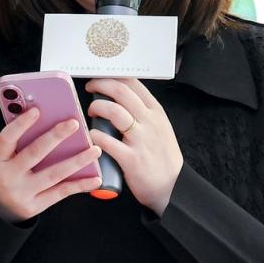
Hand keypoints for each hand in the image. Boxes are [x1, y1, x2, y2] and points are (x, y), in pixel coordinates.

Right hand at [0, 107, 102, 223]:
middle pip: (34, 153)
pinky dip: (79, 185)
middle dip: (56, 137)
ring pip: (53, 174)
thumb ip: (16, 137)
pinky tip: (95, 178)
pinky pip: (60, 193)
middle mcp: (7, 177)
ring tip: (95, 150)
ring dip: (77, 161)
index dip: (21, 124)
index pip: (7, 138)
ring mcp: (21, 193)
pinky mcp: (34, 206)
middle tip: (74, 123)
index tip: (37, 110)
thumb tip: (44, 117)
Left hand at [84, 78, 182, 216]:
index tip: (101, 77)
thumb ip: (143, 112)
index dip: (113, 76)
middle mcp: (150, 122)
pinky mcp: (131, 159)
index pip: (133, 83)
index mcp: (156, 112)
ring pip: (114, 111)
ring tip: (91, 112)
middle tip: (90, 87)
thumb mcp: (160, 127)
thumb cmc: (162, 157)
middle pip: (121, 91)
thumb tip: (119, 98)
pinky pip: (106, 141)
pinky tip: (90, 136)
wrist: (173, 186)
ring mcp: (141, 140)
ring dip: (97, 107)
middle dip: (100, 84)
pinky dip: (94, 136)